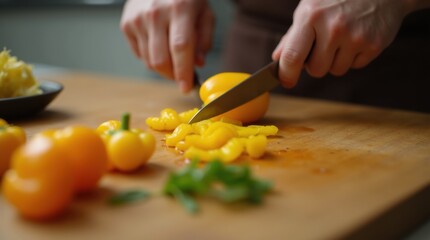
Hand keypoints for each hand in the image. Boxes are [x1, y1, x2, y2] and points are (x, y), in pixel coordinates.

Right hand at [120, 0, 214, 92]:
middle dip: (172, 75)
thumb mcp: (205, 13)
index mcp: (179, 8)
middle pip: (160, 60)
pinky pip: (139, 54)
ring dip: (163, 67)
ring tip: (172, 55)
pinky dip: (151, 57)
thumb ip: (205, 40)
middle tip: (181, 76)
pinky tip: (159, 44)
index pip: (180, 48)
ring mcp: (137, 19)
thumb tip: (197, 64)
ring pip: (149, 61)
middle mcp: (155, 14)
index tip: (187, 87)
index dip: (183, 72)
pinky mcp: (126, 24)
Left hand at [272, 0, 413, 87]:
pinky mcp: (374, 44)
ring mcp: (356, 36)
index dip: (287, 74)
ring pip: (336, 70)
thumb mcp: (310, 8)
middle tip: (323, 45)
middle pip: (316, 70)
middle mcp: (333, 27)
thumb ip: (293, 35)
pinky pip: (355, 66)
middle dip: (316, 63)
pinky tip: (357, 36)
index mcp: (311, 15)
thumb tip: (278, 58)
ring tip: (343, 37)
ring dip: (336, 60)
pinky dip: (354, 56)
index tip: (285, 81)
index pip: (292, 56)